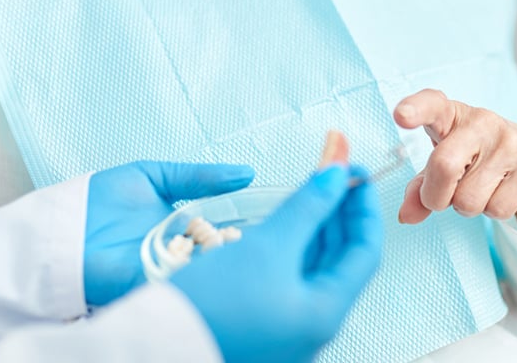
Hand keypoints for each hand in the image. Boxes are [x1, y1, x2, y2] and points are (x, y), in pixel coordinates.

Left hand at [85, 160, 254, 305]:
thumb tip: (247, 173)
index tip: (268, 217)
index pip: (221, 231)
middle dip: (237, 246)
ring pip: (204, 269)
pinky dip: (195, 272)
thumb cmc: (101, 200)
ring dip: (219, 259)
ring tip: (243, 245)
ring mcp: (167, 271)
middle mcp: (178, 253)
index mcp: (182, 229)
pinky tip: (210, 259)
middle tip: (261, 234)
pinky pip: (181, 282)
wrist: (62, 226)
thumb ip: (199, 176)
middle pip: (218, 254)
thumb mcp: (157, 176)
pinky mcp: (151, 285)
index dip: (244, 226)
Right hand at [171, 165, 382, 362]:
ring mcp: (288, 331)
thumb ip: (307, 207)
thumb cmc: (211, 302)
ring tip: (310, 188)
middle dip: (338, 212)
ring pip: (315, 269)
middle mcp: (312, 327)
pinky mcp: (263, 326)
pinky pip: (291, 279)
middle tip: (332, 172)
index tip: (356, 172)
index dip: (363, 207)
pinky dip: (294, 246)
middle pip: (341, 260)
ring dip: (315, 227)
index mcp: (324, 314)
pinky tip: (285, 221)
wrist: (152, 345)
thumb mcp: (266, 245)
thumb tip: (337, 174)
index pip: (365, 252)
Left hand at [394, 89, 516, 236]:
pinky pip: (497, 209)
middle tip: (442, 196)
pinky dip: (493, 210)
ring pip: (469, 200)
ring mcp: (511, 143)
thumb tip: (406, 215)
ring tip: (481, 187)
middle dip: (435, 197)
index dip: (416, 109)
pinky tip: (502, 191)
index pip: (432, 104)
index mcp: (452, 115)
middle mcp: (483, 121)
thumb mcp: (445, 162)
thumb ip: (420, 187)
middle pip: (444, 166)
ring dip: (468, 206)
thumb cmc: (477, 157)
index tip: (401, 115)